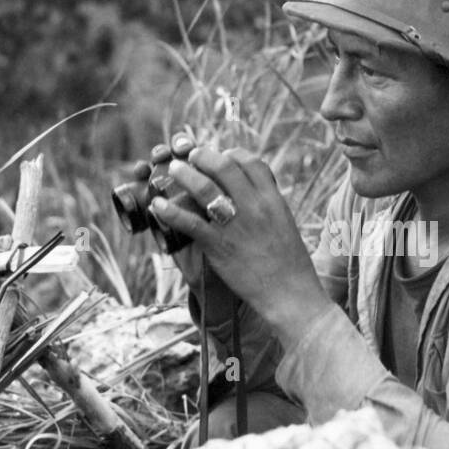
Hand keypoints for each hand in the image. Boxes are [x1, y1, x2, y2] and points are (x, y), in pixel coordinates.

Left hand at [148, 145, 334, 345]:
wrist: (290, 294)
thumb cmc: (291, 265)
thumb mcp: (285, 225)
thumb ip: (269, 207)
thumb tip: (254, 196)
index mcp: (273, 200)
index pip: (251, 163)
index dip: (233, 155)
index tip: (222, 157)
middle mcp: (255, 207)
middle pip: (225, 167)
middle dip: (204, 156)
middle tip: (192, 156)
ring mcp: (236, 225)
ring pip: (205, 188)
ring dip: (185, 175)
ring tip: (175, 169)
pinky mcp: (219, 246)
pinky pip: (190, 222)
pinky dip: (170, 212)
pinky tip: (158, 206)